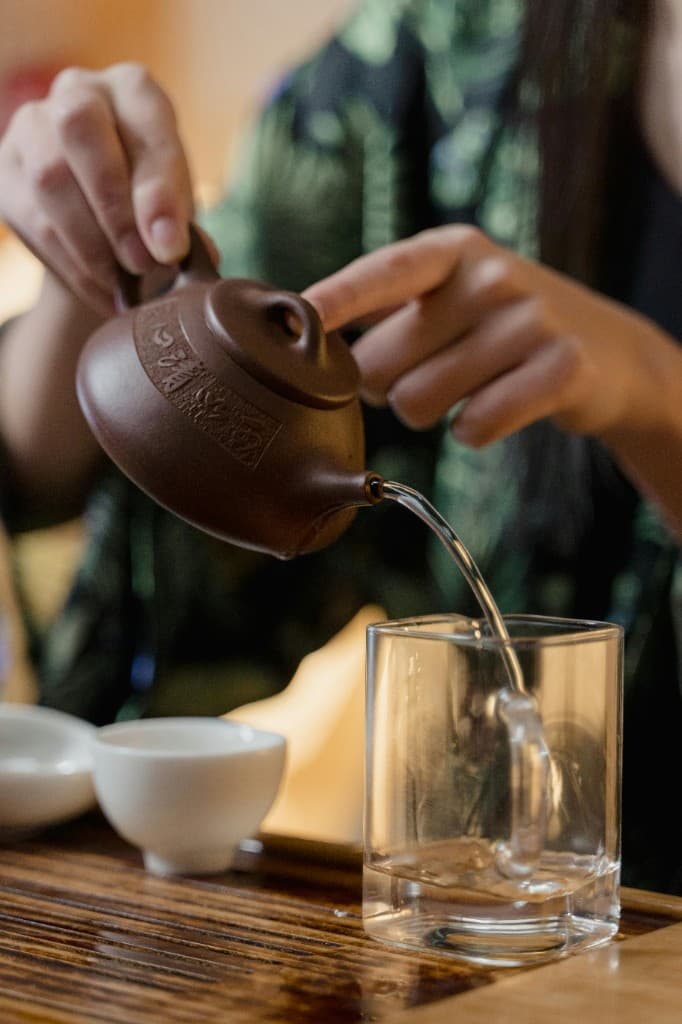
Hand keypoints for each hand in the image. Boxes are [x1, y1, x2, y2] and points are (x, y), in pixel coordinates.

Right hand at [0, 63, 193, 315]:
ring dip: (91, 242)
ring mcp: (32, 126)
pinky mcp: (6, 169)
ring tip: (123, 282)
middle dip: (114, 207)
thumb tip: (171, 248)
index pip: (145, 127)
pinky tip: (101, 288)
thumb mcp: (177, 205)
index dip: (158, 192)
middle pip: (79, 127)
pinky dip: (73, 264)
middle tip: (142, 263)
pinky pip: (33, 218)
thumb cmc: (149, 202)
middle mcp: (78, 92)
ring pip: (49, 176)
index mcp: (134, 90)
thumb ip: (179, 222)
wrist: (105, 218)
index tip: (171, 247)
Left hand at [303, 226, 674, 446]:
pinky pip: (474, 427)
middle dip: (382, 387)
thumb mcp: (453, 296)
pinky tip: (496, 409)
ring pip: (418, 401)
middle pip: (379, 364)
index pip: (382, 274)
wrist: (609, 354)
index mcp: (453, 252)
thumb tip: (307, 332)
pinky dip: (473, 432)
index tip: (298, 318)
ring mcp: (530, 320)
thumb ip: (387, 306)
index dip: (335, 300)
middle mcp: (490, 277)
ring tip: (465, 390)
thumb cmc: (502, 328)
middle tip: (422, 375)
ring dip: (428, 412)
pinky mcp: (561, 369)